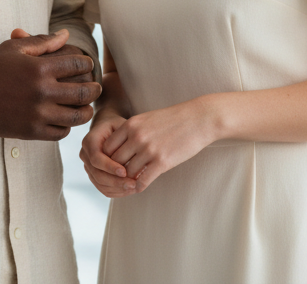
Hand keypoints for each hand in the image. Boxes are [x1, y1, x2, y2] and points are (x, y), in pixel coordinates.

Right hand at [0, 29, 100, 140]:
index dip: (87, 63)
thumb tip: (66, 35)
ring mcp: (38, 114)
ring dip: (86, 110)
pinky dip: (67, 127)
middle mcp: (42, 92)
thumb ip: (42, 41)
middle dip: (94, 88)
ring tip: (85, 105)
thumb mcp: (13, 49)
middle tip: (95, 86)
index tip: (86, 65)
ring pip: (77, 116)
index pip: (78, 64)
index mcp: (39, 68)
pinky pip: (61, 133)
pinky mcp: (32, 132)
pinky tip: (65, 119)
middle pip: (85, 92)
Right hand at [79, 107, 138, 197]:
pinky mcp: (93, 175)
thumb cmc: (118, 127)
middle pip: (97, 174)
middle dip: (115, 181)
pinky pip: (102, 188)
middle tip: (133, 184)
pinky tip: (129, 190)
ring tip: (134, 188)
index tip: (125, 172)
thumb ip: (124, 138)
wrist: (109, 129)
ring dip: (117, 188)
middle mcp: (85, 154)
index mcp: (89, 141)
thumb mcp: (121, 126)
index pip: (96, 158)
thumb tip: (131, 156)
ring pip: (100, 183)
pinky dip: (116, 191)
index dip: (109, 167)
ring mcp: (88, 166)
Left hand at [100, 98, 217, 192]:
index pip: (107, 147)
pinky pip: (143, 180)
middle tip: (118, 177)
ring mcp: (149, 150)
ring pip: (127, 172)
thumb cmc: (172, 119)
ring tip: (128, 184)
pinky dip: (139, 186)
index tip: (112, 164)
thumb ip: (131, 131)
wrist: (198, 119)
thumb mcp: (146, 119)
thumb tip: (118, 147)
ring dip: (127, 180)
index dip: (108, 158)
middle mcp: (136, 137)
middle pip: (115, 161)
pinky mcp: (162, 162)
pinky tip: (139, 187)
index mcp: (130, 125)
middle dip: (116, 171)